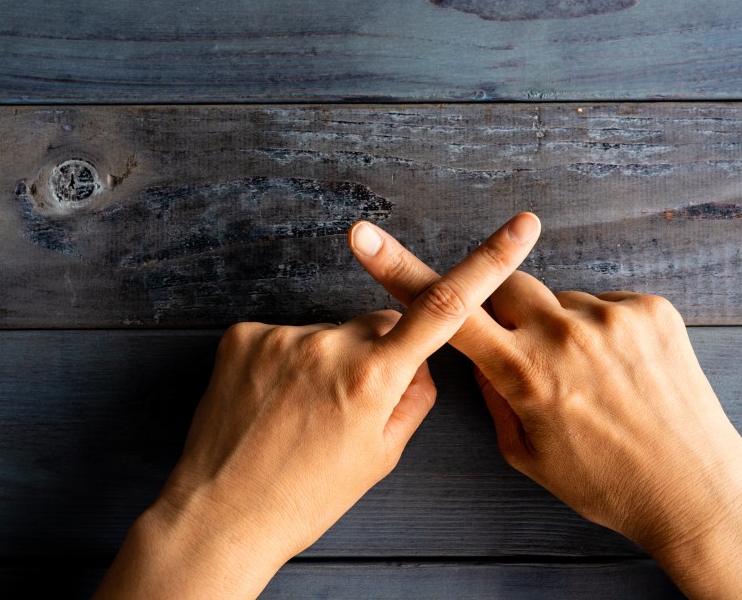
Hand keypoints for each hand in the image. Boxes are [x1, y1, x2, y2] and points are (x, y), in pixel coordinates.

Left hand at [93, 212, 540, 599]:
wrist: (220, 514)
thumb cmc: (305, 497)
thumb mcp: (379, 457)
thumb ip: (414, 399)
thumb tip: (423, 362)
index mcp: (373, 380)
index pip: (444, 308)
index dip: (488, 262)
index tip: (520, 227)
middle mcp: (329, 347)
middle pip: (378, 324)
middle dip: (378, 352)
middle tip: (348, 404)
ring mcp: (282, 337)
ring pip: (329, 333)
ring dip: (326, 359)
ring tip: (299, 411)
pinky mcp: (244, 335)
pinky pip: (285, 335)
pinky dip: (285, 361)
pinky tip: (270, 400)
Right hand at [349, 219, 741, 598]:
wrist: (696, 492)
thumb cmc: (605, 484)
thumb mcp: (526, 453)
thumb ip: (493, 395)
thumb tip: (481, 354)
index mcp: (525, 375)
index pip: (447, 313)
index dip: (400, 271)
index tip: (365, 239)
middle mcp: (565, 336)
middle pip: (504, 285)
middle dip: (500, 307)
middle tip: (520, 347)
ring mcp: (612, 317)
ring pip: (558, 300)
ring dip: (559, 328)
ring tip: (592, 378)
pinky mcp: (651, 309)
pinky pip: (603, 303)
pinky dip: (600, 329)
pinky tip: (621, 370)